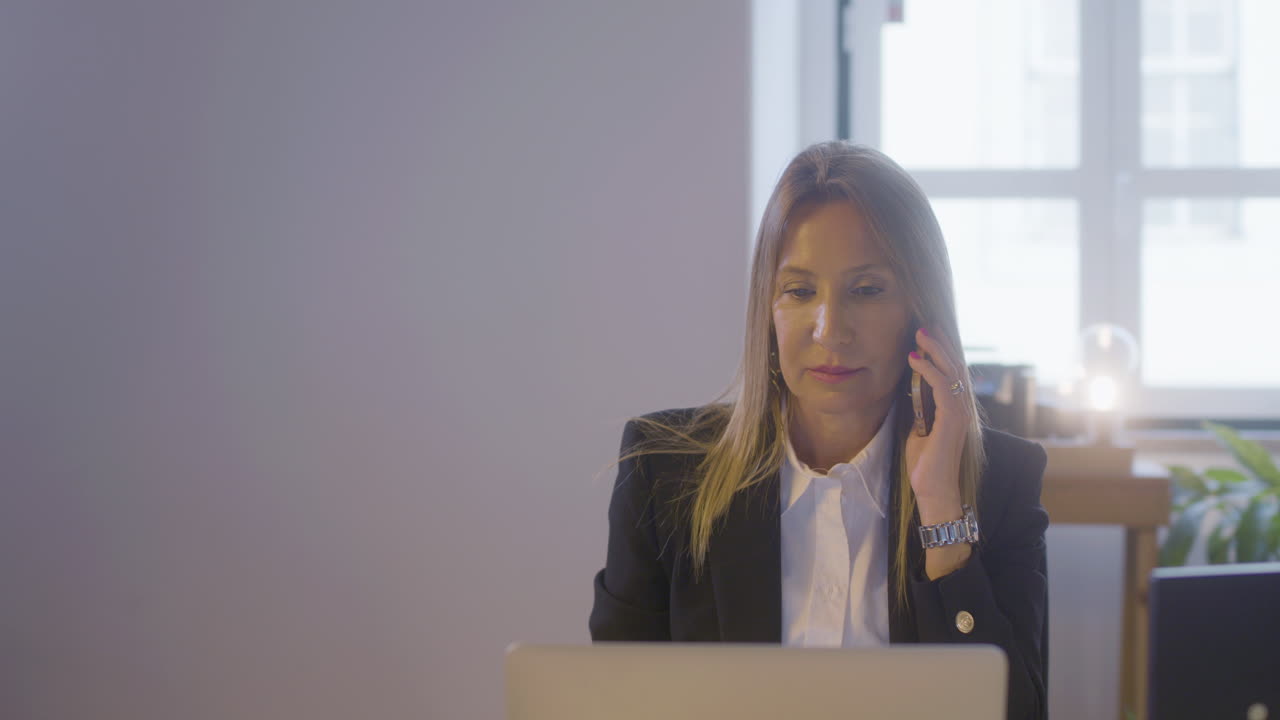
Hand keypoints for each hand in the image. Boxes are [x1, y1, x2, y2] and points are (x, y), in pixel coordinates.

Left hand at [903, 327, 972, 523]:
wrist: (934, 491)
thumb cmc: (926, 465)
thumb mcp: (919, 430)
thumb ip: (921, 411)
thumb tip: (913, 392)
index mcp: (955, 409)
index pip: (952, 373)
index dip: (942, 352)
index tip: (929, 335)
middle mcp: (962, 408)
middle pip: (955, 366)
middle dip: (940, 343)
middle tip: (926, 325)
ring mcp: (960, 413)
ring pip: (952, 372)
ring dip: (935, 350)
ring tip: (920, 333)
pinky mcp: (953, 420)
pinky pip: (943, 387)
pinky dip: (929, 370)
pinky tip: (916, 359)